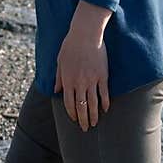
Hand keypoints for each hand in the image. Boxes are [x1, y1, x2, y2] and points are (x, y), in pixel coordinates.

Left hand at [54, 3, 110, 130]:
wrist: (86, 34)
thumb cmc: (70, 45)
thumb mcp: (60, 61)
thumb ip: (59, 77)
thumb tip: (56, 90)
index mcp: (68, 80)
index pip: (69, 103)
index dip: (72, 114)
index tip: (74, 120)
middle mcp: (79, 83)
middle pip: (81, 107)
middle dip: (83, 119)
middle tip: (85, 128)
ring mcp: (92, 80)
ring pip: (93, 103)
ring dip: (94, 115)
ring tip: (95, 123)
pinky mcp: (103, 76)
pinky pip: (104, 93)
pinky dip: (105, 103)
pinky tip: (106, 109)